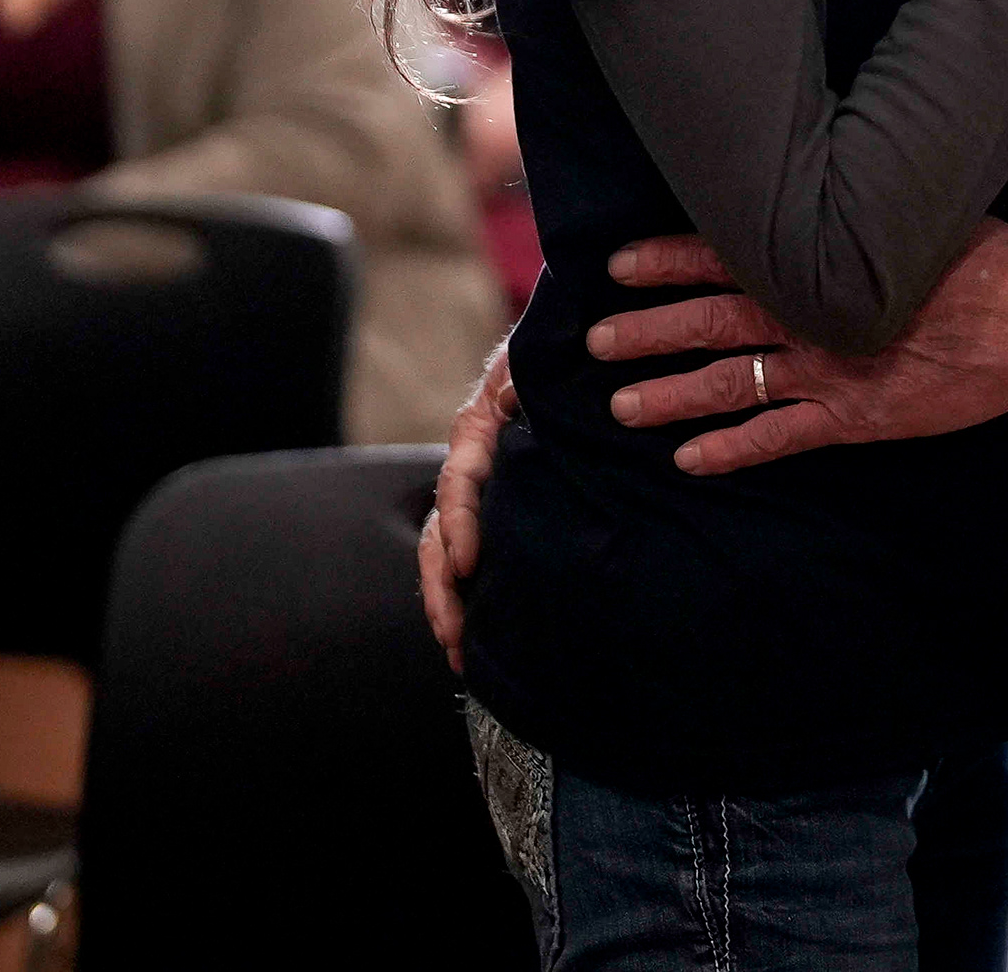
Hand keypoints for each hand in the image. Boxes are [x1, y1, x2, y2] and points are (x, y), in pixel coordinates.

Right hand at [417, 343, 516, 671]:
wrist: (567, 360)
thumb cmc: (548, 358)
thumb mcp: (531, 362)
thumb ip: (519, 380)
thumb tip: (511, 400)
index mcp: (474, 436)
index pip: (457, 485)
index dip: (458, 525)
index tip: (466, 563)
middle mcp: (469, 471)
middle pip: (440, 534)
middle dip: (441, 586)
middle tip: (452, 631)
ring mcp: (482, 497)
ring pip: (448, 556)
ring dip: (448, 603)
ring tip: (456, 648)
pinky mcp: (500, 517)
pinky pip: (476, 560)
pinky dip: (469, 598)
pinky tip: (476, 637)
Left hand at [588, 223, 1007, 477]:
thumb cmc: (982, 257)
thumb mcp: (913, 211)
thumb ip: (861, 210)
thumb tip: (837, 182)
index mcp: (821, 261)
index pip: (724, 255)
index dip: (667, 260)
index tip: (618, 265)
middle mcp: (809, 316)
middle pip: (709, 322)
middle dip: (647, 330)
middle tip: (595, 340)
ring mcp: (827, 371)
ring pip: (728, 385)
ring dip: (670, 395)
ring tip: (619, 407)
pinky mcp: (853, 417)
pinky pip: (777, 438)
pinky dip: (730, 450)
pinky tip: (688, 461)